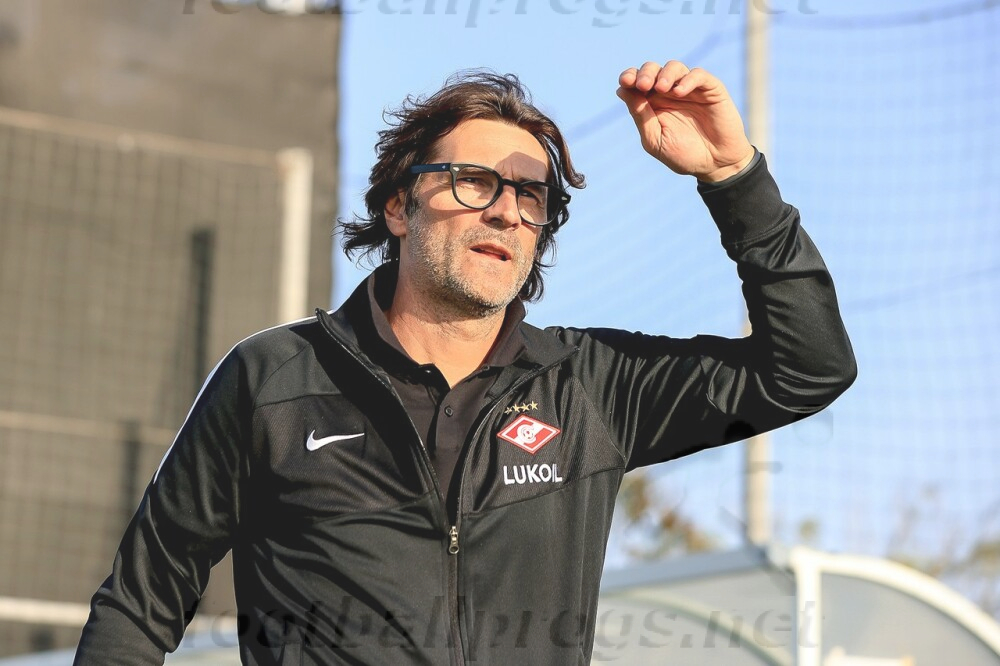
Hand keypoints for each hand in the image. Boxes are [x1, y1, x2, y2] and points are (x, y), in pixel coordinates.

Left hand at [617, 60, 754, 181]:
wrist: (715, 166)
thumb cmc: (683, 156)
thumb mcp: (655, 140)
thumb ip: (640, 116)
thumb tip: (621, 90)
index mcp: (652, 104)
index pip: (636, 82)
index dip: (629, 77)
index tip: (625, 82)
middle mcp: (669, 93)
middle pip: (653, 70)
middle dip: (645, 73)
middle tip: (643, 85)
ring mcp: (690, 89)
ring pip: (674, 67)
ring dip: (665, 74)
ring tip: (661, 88)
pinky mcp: (711, 89)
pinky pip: (699, 75)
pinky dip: (688, 79)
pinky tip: (679, 92)